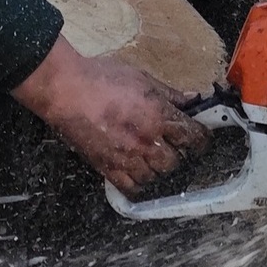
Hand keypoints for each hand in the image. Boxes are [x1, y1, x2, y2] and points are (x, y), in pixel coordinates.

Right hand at [10, 37, 208, 195]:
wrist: (65, 90)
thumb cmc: (101, 78)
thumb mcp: (142, 78)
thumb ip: (169, 93)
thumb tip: (193, 98)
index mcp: (158, 115)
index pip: (192, 136)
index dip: (202, 140)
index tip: (202, 140)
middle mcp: (146, 141)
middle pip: (174, 162)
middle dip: (178, 155)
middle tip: (174, 147)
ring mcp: (125, 157)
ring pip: (154, 177)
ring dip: (158, 170)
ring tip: (155, 159)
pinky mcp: (106, 167)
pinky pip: (129, 188)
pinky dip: (138, 184)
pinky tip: (138, 174)